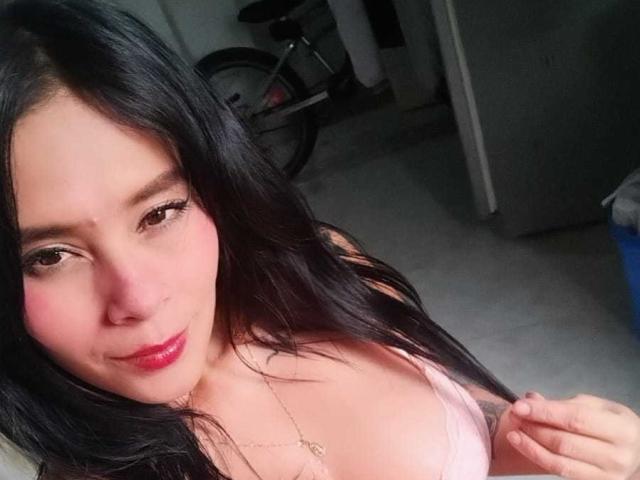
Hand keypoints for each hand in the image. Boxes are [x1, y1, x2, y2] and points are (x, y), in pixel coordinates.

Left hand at [508, 391, 639, 479]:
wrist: (636, 454)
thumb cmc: (613, 425)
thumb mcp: (598, 407)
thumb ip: (565, 404)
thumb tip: (531, 399)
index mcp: (621, 429)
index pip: (575, 419)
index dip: (544, 412)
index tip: (520, 405)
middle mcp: (617, 456)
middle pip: (564, 442)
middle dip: (534, 427)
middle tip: (514, 415)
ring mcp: (607, 476)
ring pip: (559, 460)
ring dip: (530, 444)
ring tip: (514, 431)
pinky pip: (560, 472)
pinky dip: (537, 456)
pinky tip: (523, 443)